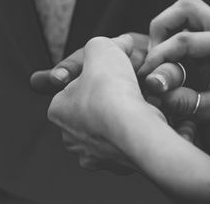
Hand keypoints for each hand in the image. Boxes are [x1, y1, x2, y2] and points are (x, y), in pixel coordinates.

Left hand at [31, 33, 196, 172]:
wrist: (135, 130)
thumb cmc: (111, 91)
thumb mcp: (100, 48)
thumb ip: (100, 44)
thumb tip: (120, 43)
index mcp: (59, 110)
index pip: (75, 87)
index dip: (98, 74)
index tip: (115, 69)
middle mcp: (72, 138)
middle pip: (94, 110)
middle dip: (110, 99)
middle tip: (130, 87)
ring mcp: (95, 156)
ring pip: (112, 130)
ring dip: (125, 118)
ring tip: (145, 103)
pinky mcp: (119, 166)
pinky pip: (130, 144)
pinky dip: (138, 133)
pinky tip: (150, 121)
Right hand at [138, 0, 209, 137]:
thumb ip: (184, 101)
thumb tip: (154, 87)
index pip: (184, 40)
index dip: (159, 56)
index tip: (145, 75)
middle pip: (186, 8)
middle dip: (162, 28)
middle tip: (155, 57)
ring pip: (187, 10)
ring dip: (167, 28)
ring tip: (161, 56)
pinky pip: (190, 22)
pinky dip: (174, 34)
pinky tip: (172, 58)